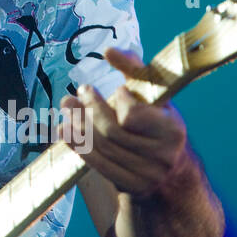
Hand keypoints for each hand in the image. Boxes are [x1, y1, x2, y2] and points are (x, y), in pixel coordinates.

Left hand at [57, 47, 192, 199]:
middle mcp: (162, 155)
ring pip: (102, 147)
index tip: (117, 89)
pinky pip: (98, 164)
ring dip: (78, 125)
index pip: (134, 115)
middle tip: (80, 91)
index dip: (120, 101)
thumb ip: (135, 69)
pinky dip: (77, 145)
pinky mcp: (130, 186)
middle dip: (91, 109)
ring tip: (67, 106)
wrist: (172, 172)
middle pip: (112, 131)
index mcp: (172, 129)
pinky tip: (63, 129)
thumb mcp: (155, 96)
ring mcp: (146, 174)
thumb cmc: (158, 122)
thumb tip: (108, 50)